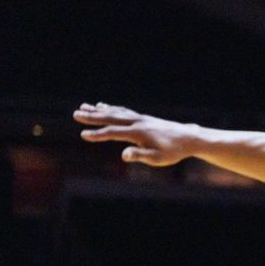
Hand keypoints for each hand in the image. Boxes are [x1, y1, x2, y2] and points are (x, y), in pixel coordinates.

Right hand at [73, 103, 195, 165]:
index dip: (98, 134)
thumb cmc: (173, 151)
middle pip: (111, 118)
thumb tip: (123, 155)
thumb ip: (140, 155)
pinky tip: (105, 107)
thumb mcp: (157, 158)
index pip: (114, 133)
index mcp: (138, 133)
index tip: (83, 135)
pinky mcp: (144, 118)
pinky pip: (124, 111)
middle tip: (76, 114)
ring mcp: (141, 118)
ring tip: (85, 107)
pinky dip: (112, 109)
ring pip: (116, 112)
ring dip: (100, 110)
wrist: (189, 138)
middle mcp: (138, 122)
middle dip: (93, 117)